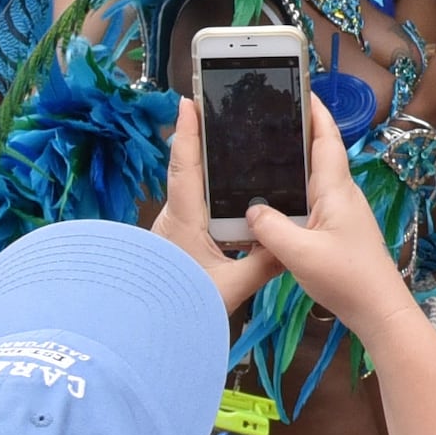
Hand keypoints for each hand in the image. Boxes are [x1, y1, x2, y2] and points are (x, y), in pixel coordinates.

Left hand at [143, 96, 292, 313]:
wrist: (142, 333)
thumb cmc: (181, 307)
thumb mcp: (231, 288)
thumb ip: (264, 263)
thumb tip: (293, 242)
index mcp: (183, 220)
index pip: (184, 165)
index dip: (187, 131)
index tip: (189, 101)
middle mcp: (173, 219)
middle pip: (189, 172)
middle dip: (204, 144)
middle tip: (223, 117)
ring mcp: (171, 232)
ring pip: (191, 193)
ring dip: (208, 173)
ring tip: (233, 152)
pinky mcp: (173, 244)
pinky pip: (194, 212)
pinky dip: (210, 199)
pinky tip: (230, 202)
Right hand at [242, 96, 419, 329]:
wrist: (379, 310)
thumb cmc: (346, 278)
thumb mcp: (299, 253)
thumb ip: (270, 228)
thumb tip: (251, 209)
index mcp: (336, 189)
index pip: (326, 138)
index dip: (314, 112)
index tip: (298, 89)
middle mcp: (342, 194)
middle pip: (320, 153)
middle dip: (298, 132)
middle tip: (268, 117)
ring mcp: (343, 213)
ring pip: (316, 178)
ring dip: (295, 163)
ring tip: (264, 153)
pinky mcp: (339, 231)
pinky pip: (314, 200)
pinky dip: (295, 191)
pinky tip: (275, 201)